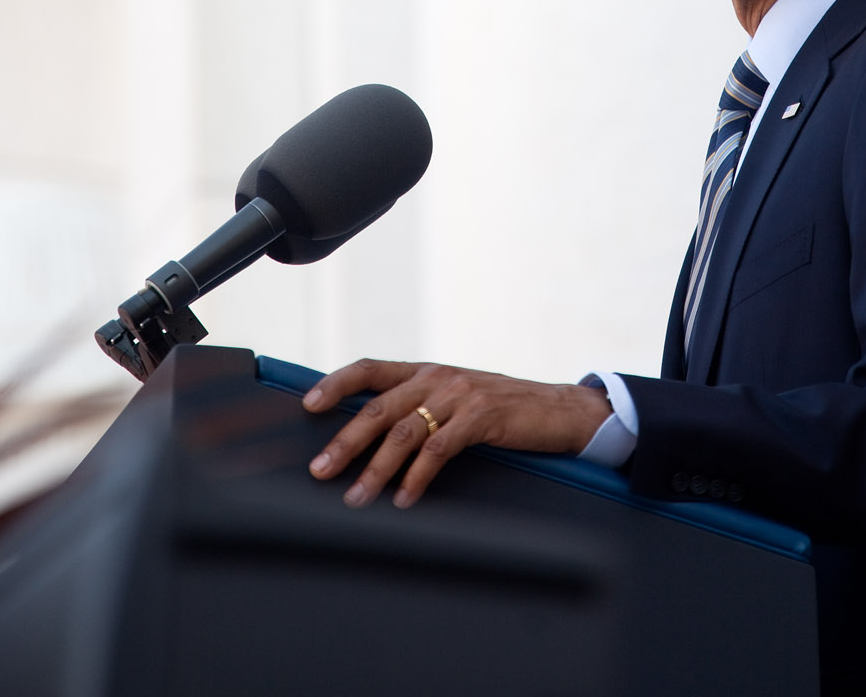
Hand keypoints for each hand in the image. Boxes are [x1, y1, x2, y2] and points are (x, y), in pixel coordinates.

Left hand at [301, 357, 612, 507]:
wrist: (559, 410)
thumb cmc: (503, 410)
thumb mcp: (456, 399)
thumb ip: (421, 408)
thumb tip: (372, 437)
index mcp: (427, 370)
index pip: (371, 368)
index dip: (337, 383)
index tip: (307, 406)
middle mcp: (438, 377)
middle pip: (379, 406)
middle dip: (345, 440)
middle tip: (320, 470)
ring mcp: (460, 395)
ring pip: (405, 431)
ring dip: (375, 468)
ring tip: (356, 498)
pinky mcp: (482, 416)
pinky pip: (440, 448)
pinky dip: (417, 476)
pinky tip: (403, 498)